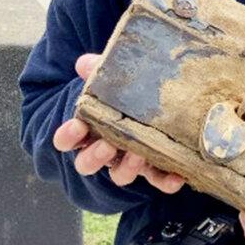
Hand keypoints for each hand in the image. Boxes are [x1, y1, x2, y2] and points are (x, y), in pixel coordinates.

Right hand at [51, 53, 184, 193]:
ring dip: (127, 168)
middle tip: (107, 145)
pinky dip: (165, 181)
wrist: (163, 98)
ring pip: (120, 175)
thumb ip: (100, 71)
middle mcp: (105, 149)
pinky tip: (176, 176)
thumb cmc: (128, 91)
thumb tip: (84, 63)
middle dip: (95, 156)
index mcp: (90, 128)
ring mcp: (129, 160)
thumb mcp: (114, 78)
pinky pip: (158, 180)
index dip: (67, 136)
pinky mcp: (154, 168)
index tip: (77, 126)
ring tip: (138, 155)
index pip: (67, 138)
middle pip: (88, 163)